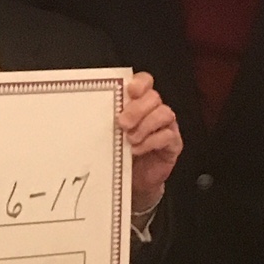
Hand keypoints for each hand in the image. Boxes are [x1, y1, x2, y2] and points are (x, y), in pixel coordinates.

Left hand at [119, 72, 181, 212]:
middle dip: (137, 109)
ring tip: (130, 139)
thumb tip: (90, 110)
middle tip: (122, 123)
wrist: (133, 181)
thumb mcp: (110, 134)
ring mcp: (166, 126)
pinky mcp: (173, 143)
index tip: (130, 91)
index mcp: (138, 102)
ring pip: (164, 113)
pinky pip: (168, 135)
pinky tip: (137, 149)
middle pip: (153, 97)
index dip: (140, 83)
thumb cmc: (120, 153)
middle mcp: (155, 110)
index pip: (145, 82)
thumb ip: (107, 120)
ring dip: (145, 125)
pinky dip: (151, 141)